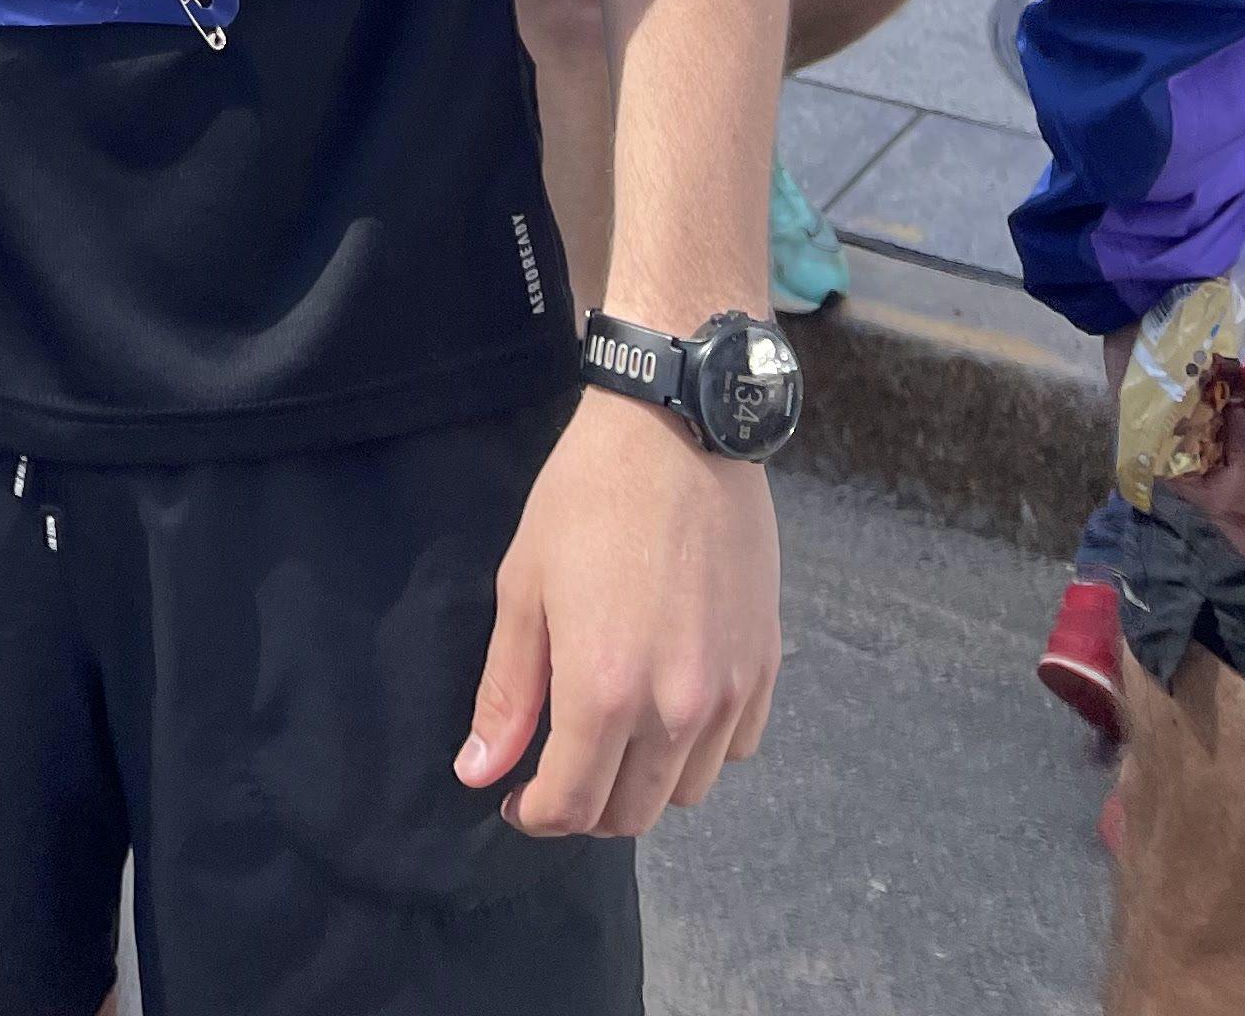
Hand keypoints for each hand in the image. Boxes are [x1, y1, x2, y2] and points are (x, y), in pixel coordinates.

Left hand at [458, 393, 779, 839]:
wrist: (678, 431)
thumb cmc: (586, 498)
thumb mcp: (524, 586)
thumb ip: (506, 691)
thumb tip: (479, 772)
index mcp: (603, 692)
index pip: (571, 806)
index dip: (534, 814)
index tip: (515, 798)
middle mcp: (675, 710)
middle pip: (631, 814)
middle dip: (586, 806)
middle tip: (559, 766)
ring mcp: (729, 694)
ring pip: (687, 791)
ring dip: (645, 782)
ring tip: (615, 732)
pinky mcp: (765, 668)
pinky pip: (736, 749)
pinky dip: (701, 748)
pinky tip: (670, 701)